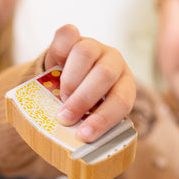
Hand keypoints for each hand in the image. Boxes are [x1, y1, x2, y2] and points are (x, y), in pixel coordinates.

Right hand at [44, 24, 135, 142]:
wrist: (65, 81)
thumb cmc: (82, 105)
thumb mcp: (90, 116)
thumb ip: (88, 125)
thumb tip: (78, 144)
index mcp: (125, 85)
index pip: (121, 101)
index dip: (103, 119)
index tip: (84, 136)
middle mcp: (114, 63)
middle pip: (104, 75)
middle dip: (83, 99)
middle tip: (66, 117)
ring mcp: (94, 46)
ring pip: (85, 53)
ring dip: (70, 80)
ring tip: (61, 97)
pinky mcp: (73, 36)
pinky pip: (67, 35)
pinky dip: (59, 51)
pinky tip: (54, 67)